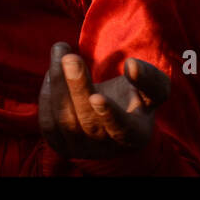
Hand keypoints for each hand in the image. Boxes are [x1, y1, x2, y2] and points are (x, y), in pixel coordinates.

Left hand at [37, 42, 168, 158]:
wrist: (110, 111)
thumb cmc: (134, 97)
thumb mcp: (152, 88)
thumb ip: (149, 78)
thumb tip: (132, 65)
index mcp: (134, 135)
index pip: (122, 130)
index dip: (109, 115)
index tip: (97, 96)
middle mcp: (106, 148)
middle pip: (88, 121)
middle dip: (77, 87)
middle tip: (70, 58)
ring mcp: (81, 149)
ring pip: (64, 120)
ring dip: (58, 83)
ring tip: (61, 51)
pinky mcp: (59, 144)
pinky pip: (47, 122)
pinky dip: (47, 94)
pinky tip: (53, 71)